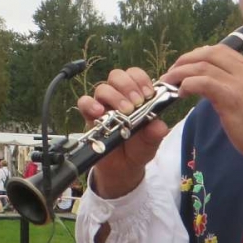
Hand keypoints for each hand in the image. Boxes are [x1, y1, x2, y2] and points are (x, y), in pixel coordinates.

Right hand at [76, 67, 167, 198]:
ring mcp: (102, 105)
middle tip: (137, 103)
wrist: (123, 166)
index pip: (135, 75)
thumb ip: (156, 133)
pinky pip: (84, 102)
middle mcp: (118, 97)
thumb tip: (159, 125)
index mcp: (135, 96)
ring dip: (114, 97)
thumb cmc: (138, 148)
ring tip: (123, 112)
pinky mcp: (88, 116)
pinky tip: (99, 113)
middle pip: (117, 76)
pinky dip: (90, 104)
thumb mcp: (152, 141)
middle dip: (128, 86)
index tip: (148, 94)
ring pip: (102, 88)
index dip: (141, 80)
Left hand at [162, 43, 242, 157]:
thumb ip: (232, 84)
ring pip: (202, 66)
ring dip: (179, 72)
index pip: (221, 51)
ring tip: (168, 83)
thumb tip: (207, 79)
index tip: (184, 65)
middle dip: (185, 60)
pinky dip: (187, 84)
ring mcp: (240, 83)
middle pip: (209, 53)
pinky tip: (181, 93)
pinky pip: (203, 83)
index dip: (198, 54)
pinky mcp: (231, 98)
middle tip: (171, 73)